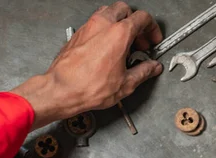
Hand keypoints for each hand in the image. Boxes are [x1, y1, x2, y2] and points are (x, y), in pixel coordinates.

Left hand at [11, 2, 162, 128]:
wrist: (62, 90)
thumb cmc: (88, 86)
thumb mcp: (125, 84)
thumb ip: (143, 72)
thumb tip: (152, 67)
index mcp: (119, 33)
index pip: (142, 18)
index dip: (152, 28)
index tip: (153, 40)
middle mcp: (103, 25)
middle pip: (125, 10)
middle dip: (135, 23)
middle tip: (140, 41)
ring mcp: (88, 27)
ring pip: (108, 13)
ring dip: (119, 24)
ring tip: (124, 43)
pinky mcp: (78, 34)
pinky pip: (95, 24)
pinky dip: (105, 30)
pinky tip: (108, 48)